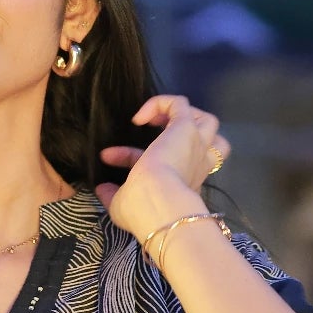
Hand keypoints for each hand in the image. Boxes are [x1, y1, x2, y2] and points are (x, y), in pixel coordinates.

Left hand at [95, 94, 231, 247]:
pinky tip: (139, 118)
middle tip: (158, 133)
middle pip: (211, 142)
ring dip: (183, 116)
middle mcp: (196, 164)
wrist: (159, 202)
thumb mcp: (122, 204)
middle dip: (188, 136)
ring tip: (155, 120)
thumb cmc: (145, 209)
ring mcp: (195, 145)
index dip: (133, 157)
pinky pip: (179, 103)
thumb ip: (112, 195)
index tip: (109, 158)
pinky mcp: (186, 127)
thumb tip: (101, 189)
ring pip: (207, 121)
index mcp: (185, 182)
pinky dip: (160, 103)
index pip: (166, 163)